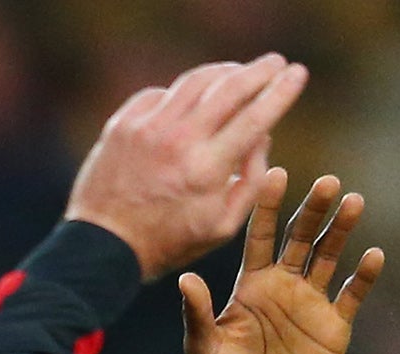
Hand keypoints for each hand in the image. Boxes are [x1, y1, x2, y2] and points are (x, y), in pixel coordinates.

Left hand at [66, 54, 308, 280]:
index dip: (280, 92)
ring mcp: (148, 127)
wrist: (102, 246)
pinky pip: (162, 94)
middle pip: (229, 87)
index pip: (255, 118)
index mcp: (207, 170)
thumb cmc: (167, 242)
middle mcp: (179, 141)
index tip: (297, 74)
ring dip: (223, 71)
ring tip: (239, 72)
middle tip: (276, 62)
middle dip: (259, 70)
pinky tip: (193, 100)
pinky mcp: (124, 123)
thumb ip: (251, 183)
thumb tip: (263, 138)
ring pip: (195, 81)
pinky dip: (183, 94)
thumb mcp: (221, 228)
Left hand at [180, 168, 384, 353]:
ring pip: (328, 258)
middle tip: (328, 181)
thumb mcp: (202, 348)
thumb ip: (198, 313)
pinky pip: (351, 296)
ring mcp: (310, 305)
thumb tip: (186, 279)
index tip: (275, 172)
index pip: (262, 236)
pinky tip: (373, 256)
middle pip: (301, 238)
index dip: (269, 206)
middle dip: (313, 209)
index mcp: (251, 283)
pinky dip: (362, 277)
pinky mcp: (333, 329)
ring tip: (354, 201)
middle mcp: (283, 286)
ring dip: (341, 231)